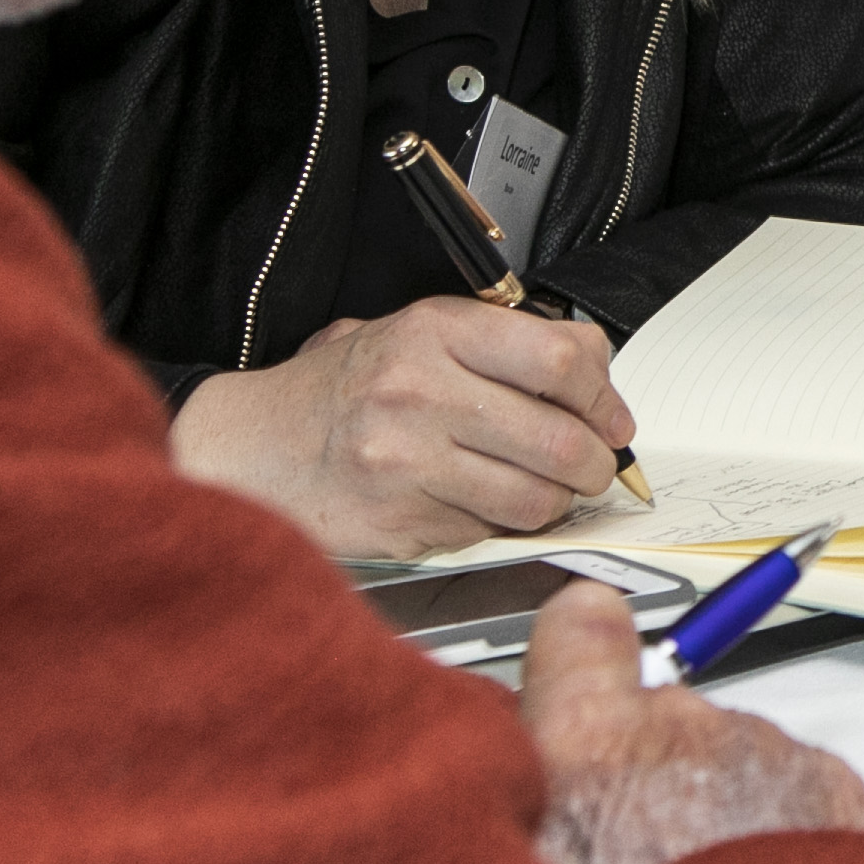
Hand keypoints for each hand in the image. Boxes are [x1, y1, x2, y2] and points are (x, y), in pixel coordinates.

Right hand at [171, 295, 638, 558]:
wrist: (251, 448)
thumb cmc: (342, 392)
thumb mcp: (418, 336)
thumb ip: (503, 343)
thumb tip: (595, 369)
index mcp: (433, 332)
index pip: (560, 359)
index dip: (603, 397)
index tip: (612, 418)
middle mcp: (419, 391)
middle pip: (560, 440)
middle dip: (595, 463)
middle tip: (593, 466)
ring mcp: (407, 461)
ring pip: (535, 498)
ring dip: (557, 503)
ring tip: (543, 490)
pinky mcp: (401, 520)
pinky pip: (490, 531)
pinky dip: (501, 525)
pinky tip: (480, 505)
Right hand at [516, 581, 863, 863]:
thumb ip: (508, 810)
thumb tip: (495, 789)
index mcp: (583, 744)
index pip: (578, 635)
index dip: (581, 643)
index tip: (582, 636)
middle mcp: (680, 728)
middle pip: (659, 721)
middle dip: (647, 775)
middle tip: (632, 860)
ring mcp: (764, 754)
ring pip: (730, 762)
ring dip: (715, 810)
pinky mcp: (832, 788)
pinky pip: (795, 791)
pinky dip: (780, 831)